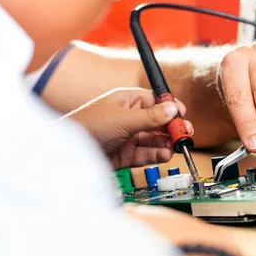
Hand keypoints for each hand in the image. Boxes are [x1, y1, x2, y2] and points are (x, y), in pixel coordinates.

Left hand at [63, 88, 193, 168]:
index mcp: (128, 100)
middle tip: (185, 134)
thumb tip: (173, 108)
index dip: (170, 108)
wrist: (69, 153)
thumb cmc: (88, 126)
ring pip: (154, 139)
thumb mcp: (124, 118)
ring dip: (166, 143)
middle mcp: (129, 117)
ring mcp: (128, 136)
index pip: (156, 101)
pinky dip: (156, 154)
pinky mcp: (126, 155)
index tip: (183, 115)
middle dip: (172, 128)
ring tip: (176, 146)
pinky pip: (146, 154)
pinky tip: (164, 154)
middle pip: (158, 122)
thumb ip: (151, 116)